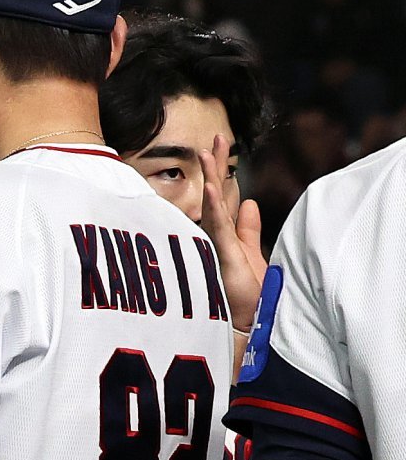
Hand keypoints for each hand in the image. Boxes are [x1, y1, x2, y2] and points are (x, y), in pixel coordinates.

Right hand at [197, 133, 265, 330]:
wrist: (246, 321)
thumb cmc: (248, 293)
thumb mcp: (252, 253)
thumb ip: (249, 229)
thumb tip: (252, 202)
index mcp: (226, 232)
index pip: (224, 194)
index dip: (222, 169)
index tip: (221, 144)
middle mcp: (218, 235)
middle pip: (217, 193)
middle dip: (215, 166)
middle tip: (214, 138)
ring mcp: (217, 244)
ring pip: (213, 204)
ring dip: (211, 177)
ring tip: (207, 152)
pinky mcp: (222, 254)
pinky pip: (218, 225)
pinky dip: (215, 205)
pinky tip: (212, 186)